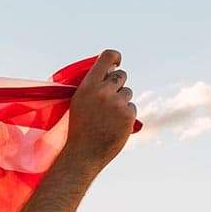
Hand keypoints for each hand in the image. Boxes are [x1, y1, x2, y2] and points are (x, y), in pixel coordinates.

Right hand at [63, 50, 136, 174]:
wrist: (82, 154)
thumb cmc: (78, 129)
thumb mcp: (78, 102)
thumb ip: (92, 87)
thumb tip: (110, 72)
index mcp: (88, 86)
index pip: (107, 57)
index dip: (115, 57)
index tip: (116, 62)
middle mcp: (103, 91)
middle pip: (121, 75)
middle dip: (118, 83)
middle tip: (110, 97)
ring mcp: (117, 103)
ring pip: (128, 92)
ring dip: (122, 100)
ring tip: (108, 117)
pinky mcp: (128, 115)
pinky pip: (132, 107)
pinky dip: (126, 115)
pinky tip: (114, 125)